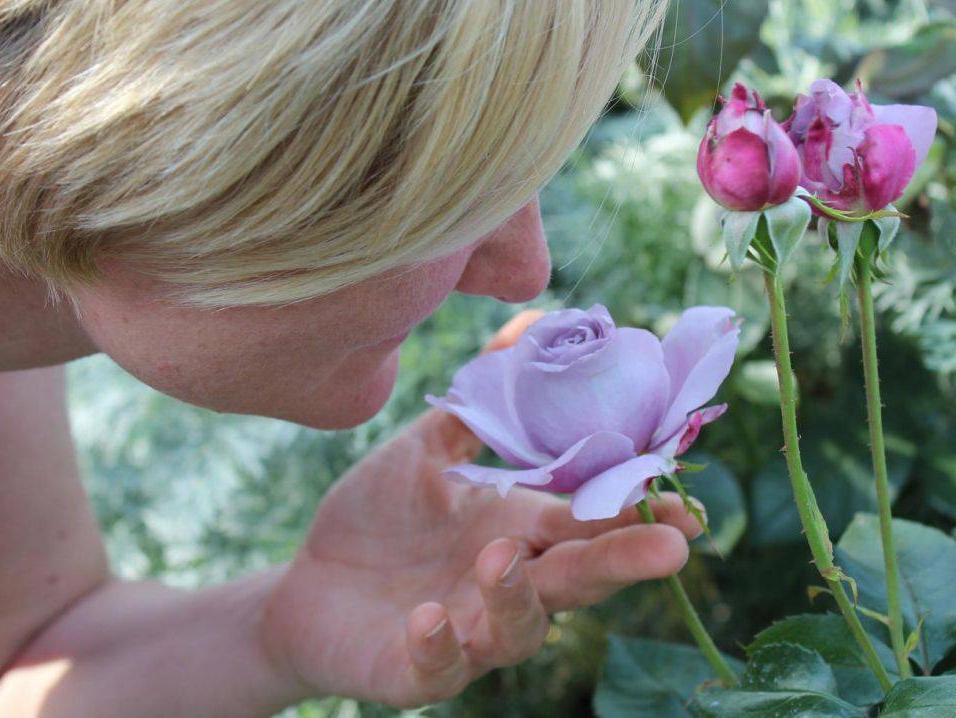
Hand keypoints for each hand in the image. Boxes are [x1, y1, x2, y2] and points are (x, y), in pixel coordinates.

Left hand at [262, 312, 702, 708]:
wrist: (308, 583)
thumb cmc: (377, 517)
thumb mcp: (425, 450)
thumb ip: (477, 402)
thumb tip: (527, 324)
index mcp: (516, 529)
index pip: (586, 520)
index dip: (634, 513)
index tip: (685, 503)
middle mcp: (505, 583)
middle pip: (576, 576)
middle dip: (621, 561)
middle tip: (670, 547)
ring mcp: (466, 630)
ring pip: (517, 628)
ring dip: (517, 597)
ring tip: (502, 557)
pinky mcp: (417, 668)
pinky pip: (438, 668)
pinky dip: (439, 646)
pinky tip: (426, 618)